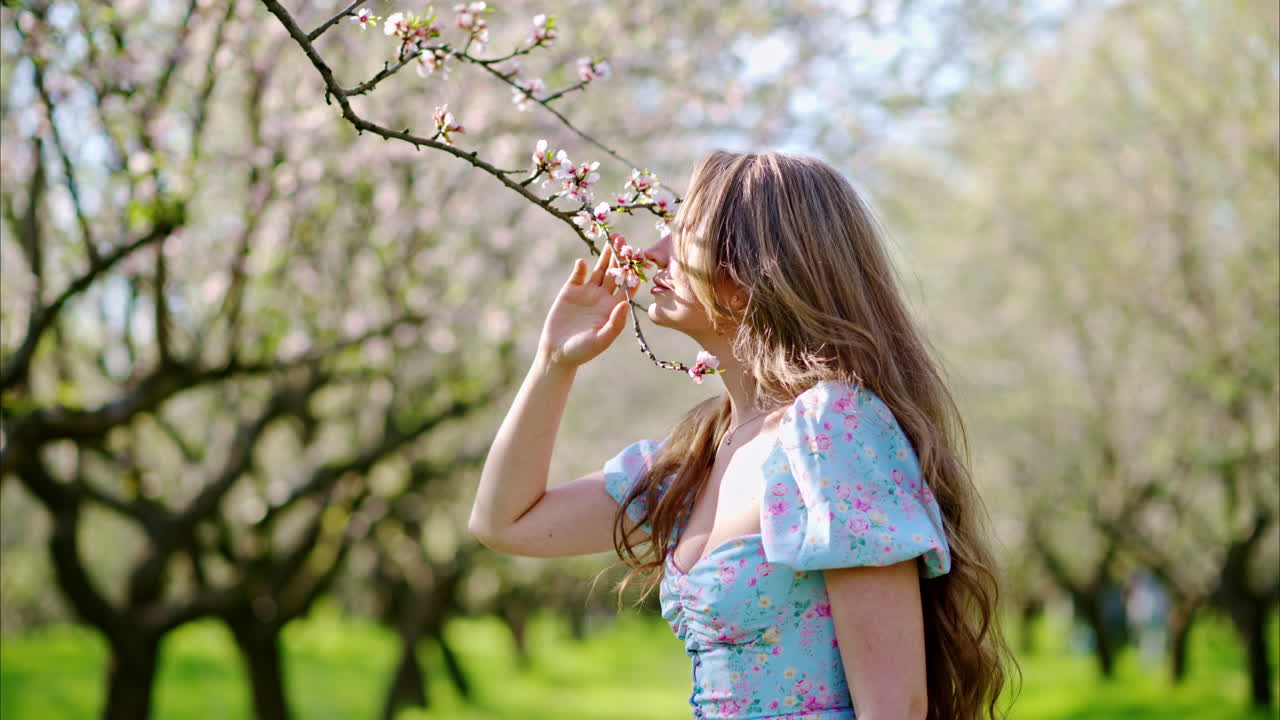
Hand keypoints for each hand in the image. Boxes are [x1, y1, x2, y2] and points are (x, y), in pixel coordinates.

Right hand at [538, 244, 634, 368]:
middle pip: (615, 272)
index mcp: (614, 307)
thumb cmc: (583, 351)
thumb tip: (627, 304)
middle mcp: (603, 296)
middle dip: (620, 256)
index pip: (627, 285)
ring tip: (611, 239)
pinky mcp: (570, 290)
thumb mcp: (601, 340)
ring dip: (605, 255)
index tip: (638, 258)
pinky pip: (578, 275)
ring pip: (599, 269)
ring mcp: (587, 292)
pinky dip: (581, 268)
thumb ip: (615, 323)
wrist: (558, 353)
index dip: (633, 272)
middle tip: (624, 239)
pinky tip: (582, 263)